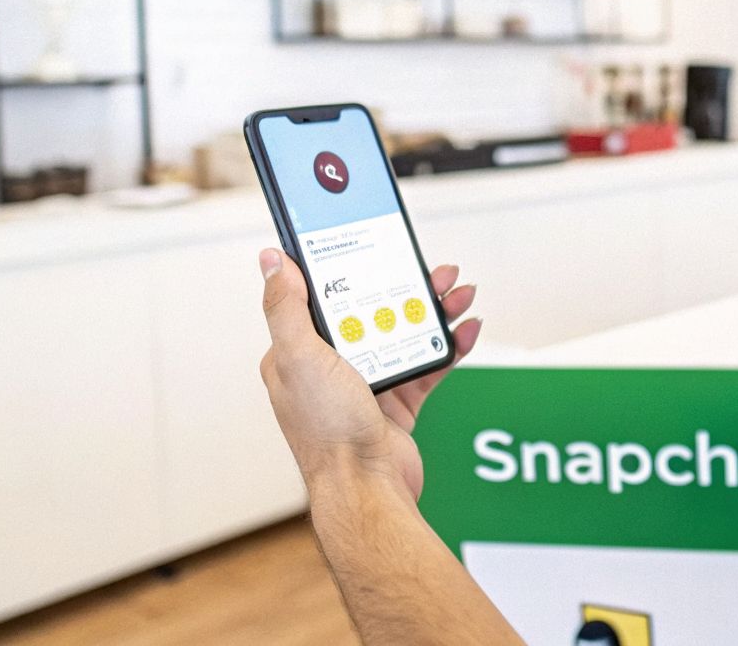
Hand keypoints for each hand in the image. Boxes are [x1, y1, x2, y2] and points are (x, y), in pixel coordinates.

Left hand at [257, 249, 482, 500]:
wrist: (367, 488)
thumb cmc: (326, 432)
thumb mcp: (299, 358)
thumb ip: (286, 307)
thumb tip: (271, 260)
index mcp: (299, 354)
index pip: (325, 299)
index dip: (352, 271)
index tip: (374, 249)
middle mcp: (331, 368)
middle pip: (374, 312)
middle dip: (408, 288)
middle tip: (434, 272)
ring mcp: (366, 386)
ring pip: (405, 334)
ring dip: (435, 312)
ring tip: (459, 294)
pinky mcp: (397, 404)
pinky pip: (427, 366)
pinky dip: (448, 347)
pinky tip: (466, 330)